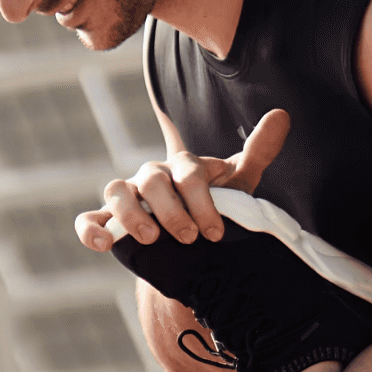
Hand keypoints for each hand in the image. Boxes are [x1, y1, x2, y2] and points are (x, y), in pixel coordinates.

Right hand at [75, 108, 289, 254]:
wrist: (198, 255)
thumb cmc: (217, 215)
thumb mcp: (239, 188)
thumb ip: (257, 152)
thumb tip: (282, 115)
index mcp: (183, 167)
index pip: (188, 173)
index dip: (201, 202)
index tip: (214, 233)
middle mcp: (153, 177)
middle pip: (152, 180)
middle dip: (171, 210)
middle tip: (188, 237)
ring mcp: (129, 200)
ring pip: (117, 191)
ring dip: (133, 215)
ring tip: (152, 238)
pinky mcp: (110, 224)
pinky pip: (89, 220)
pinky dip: (91, 229)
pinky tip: (103, 244)